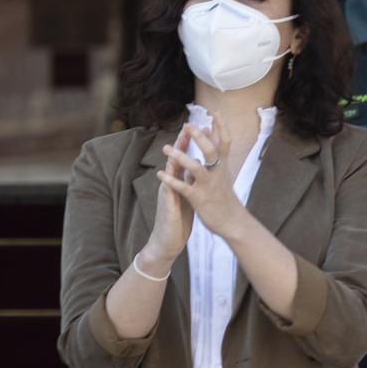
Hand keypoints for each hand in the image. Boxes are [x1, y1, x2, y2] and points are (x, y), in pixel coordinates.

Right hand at [141, 130, 193, 272]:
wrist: (167, 241)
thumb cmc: (179, 219)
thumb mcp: (187, 196)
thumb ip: (190, 180)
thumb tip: (197, 166)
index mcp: (180, 182)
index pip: (186, 159)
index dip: (192, 145)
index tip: (201, 129)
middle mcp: (173, 184)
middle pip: (177, 160)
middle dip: (182, 144)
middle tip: (187, 127)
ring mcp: (168, 193)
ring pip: (170, 171)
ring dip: (173, 158)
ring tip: (176, 144)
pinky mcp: (167, 205)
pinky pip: (166, 191)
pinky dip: (167, 181)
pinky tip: (165, 173)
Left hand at [157, 114, 246, 238]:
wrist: (232, 221)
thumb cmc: (224, 195)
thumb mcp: (222, 171)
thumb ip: (214, 152)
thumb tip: (209, 130)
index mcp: (223, 166)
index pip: (225, 143)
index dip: (222, 127)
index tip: (216, 113)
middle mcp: (217, 173)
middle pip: (211, 151)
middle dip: (199, 138)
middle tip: (188, 125)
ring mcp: (208, 186)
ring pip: (196, 168)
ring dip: (180, 157)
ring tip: (166, 149)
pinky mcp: (199, 199)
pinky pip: (184, 188)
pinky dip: (171, 180)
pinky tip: (160, 174)